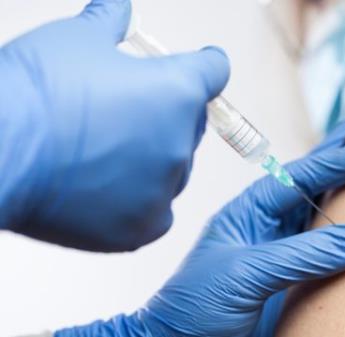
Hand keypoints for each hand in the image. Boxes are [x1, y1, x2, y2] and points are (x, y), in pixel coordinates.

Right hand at [0, 0, 229, 250]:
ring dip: (152, 158)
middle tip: (127, 112)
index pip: (214, 72)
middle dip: (169, 114)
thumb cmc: (35, 91)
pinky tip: (105, 188)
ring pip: (173, 168)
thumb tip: (119, 9)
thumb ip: (110, 21)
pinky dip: (138, 199)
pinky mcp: (143, 227)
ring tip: (104, 152)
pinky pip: (155, 210)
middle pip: (191, 123)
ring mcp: (164, 189)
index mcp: (178, 91)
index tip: (204, 65)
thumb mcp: (75, 40)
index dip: (206, 65)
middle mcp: (181, 142)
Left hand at [55, 140, 344, 336]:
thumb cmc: (193, 308)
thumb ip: (299, 255)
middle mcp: (270, 226)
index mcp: (251, 211)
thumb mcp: (244, 274)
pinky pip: (330, 255)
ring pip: (326, 216)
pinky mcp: (294, 282)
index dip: (340, 160)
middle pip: (316, 186)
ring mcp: (284, 253)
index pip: (302, 176)